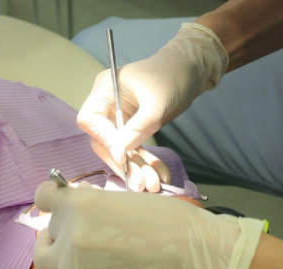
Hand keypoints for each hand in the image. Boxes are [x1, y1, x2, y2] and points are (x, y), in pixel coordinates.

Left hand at [6, 181, 263, 268]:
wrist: (192, 254)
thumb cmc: (170, 221)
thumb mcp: (125, 198)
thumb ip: (95, 207)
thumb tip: (79, 216)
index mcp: (81, 200)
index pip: (45, 196)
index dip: (53, 201)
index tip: (59, 206)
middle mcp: (68, 227)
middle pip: (49, 229)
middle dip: (61, 231)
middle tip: (88, 238)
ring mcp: (69, 259)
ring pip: (43, 255)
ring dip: (53, 252)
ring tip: (73, 256)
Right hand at [77, 23, 227, 176]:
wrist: (191, 70)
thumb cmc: (172, 77)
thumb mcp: (156, 103)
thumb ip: (137, 128)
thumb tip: (120, 154)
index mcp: (105, 90)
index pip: (91, 120)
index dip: (104, 140)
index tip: (123, 157)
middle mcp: (107, 104)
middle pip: (103, 140)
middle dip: (122, 162)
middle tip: (140, 183)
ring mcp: (118, 117)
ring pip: (119, 149)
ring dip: (135, 168)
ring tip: (151, 185)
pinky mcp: (131, 126)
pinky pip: (133, 148)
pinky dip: (145, 162)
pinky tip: (158, 174)